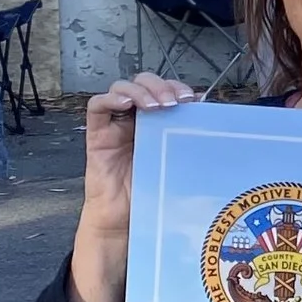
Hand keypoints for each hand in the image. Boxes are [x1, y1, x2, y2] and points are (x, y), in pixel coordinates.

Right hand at [82, 74, 196, 223]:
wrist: (126, 218)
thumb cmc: (154, 188)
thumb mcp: (178, 156)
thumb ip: (186, 133)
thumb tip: (204, 107)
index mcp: (157, 120)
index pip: (163, 89)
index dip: (176, 86)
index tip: (192, 99)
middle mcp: (135, 118)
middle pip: (142, 82)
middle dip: (160, 85)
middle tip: (173, 101)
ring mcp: (115, 124)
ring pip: (120, 88)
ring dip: (140, 90)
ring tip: (154, 106)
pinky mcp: (97, 135)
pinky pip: (96, 107)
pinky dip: (110, 98)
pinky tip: (126, 104)